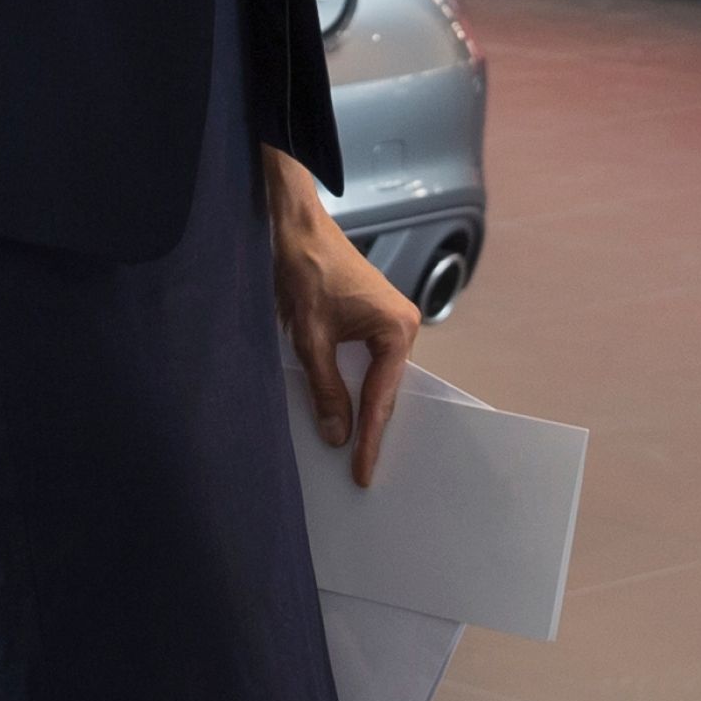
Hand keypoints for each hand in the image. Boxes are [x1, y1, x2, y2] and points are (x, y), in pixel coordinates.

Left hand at [271, 155, 419, 482]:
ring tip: (355, 450)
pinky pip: (369, 364)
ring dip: (363, 407)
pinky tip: (345, 408)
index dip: (370, 440)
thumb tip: (338, 436)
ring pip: (377, 378)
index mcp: (397, 330)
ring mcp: (391, 322)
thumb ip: (326, 388)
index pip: (382, 398)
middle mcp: (404, 326)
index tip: (362, 474)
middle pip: (386, 391)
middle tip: (362, 472)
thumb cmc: (306, 271)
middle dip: (372, 428)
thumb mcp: (310, 337)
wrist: (296, 226)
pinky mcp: (373, 319)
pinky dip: (356, 386)